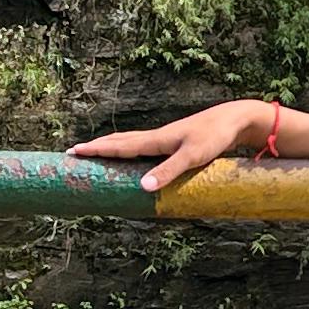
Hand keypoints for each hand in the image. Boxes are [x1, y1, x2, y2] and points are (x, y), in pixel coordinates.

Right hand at [72, 99, 271, 195]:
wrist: (234, 119)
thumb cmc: (214, 137)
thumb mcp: (191, 157)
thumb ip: (167, 172)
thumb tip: (142, 188)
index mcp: (156, 140)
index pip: (119, 146)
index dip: (96, 150)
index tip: (73, 151)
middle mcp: (156, 137)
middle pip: (119, 141)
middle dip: (97, 147)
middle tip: (75, 151)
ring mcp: (165, 138)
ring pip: (130, 141)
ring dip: (111, 145)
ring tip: (96, 150)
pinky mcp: (174, 141)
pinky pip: (143, 145)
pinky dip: (128, 148)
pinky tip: (132, 153)